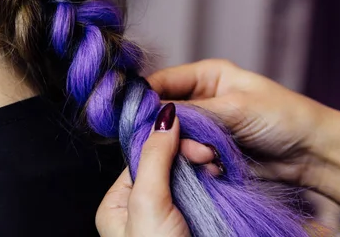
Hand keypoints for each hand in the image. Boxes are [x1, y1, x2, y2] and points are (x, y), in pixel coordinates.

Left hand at [96, 104, 218, 236]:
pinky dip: (215, 186)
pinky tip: (222, 180)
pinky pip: (203, 195)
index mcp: (118, 203)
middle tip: (210, 157)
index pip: (143, 155)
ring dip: (206, 170)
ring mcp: (167, 216)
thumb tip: (164, 116)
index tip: (192, 136)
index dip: (168, 142)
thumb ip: (155, 157)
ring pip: (188, 178)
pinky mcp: (193, 223)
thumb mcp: (148, 202)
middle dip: (190, 156)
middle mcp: (140, 207)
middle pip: (168, 164)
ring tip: (218, 170)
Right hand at [147, 60, 328, 186]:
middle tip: (189, 145)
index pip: (162, 82)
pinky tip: (216, 167)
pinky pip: (191, 158)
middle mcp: (201, 100)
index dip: (146, 98)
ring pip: (177, 139)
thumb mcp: (235, 108)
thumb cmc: (282, 117)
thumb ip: (194, 112)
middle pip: (166, 114)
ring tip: (210, 157)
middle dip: (172, 132)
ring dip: (188, 151)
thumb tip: (157, 115)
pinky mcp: (212, 151)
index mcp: (206, 76)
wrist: (312, 153)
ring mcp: (206, 127)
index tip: (138, 118)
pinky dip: (198, 165)